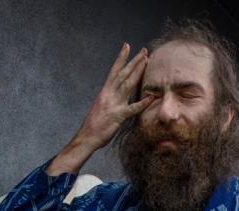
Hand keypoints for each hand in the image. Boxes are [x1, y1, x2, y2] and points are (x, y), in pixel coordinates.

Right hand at [47, 43, 153, 175]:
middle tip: (144, 50)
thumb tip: (118, 94)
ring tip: (147, 61)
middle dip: (134, 61)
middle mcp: (108, 94)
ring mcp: (113, 104)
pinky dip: (142, 103)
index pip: (114, 70)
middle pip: (123, 74)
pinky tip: (151, 97)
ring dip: (138, 72)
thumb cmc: (95, 124)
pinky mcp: (118, 116)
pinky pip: (132, 108)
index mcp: (105, 91)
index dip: (121, 58)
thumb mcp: (102, 107)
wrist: (87, 137)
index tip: (127, 46)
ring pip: (128, 84)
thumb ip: (111, 99)